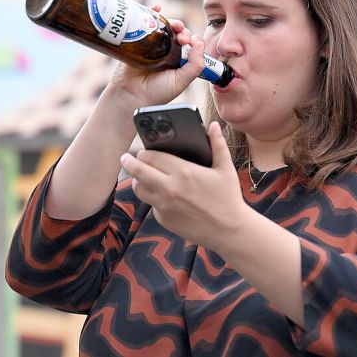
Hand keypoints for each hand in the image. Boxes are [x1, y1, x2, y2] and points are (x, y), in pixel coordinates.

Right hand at [107, 4, 206, 111]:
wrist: (131, 96)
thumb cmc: (156, 93)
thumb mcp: (182, 81)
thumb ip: (195, 65)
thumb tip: (199, 43)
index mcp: (178, 60)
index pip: (189, 44)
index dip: (192, 40)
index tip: (191, 43)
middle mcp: (165, 51)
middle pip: (177, 33)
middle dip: (183, 31)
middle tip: (182, 37)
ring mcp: (151, 45)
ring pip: (164, 27)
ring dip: (171, 22)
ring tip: (174, 25)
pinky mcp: (137, 41)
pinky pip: (145, 23)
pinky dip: (151, 12)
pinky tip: (157, 8)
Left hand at [120, 122, 248, 249]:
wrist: (229, 231)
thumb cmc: (228, 198)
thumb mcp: (225, 169)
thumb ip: (218, 144)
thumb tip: (213, 125)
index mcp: (183, 172)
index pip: (151, 156)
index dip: (144, 152)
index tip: (142, 151)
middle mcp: (169, 188)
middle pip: (137, 171)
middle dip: (129, 162)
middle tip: (126, 159)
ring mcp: (164, 206)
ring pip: (138, 189)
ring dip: (137, 181)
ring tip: (142, 177)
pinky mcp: (164, 220)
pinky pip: (151, 205)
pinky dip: (153, 199)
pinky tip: (163, 196)